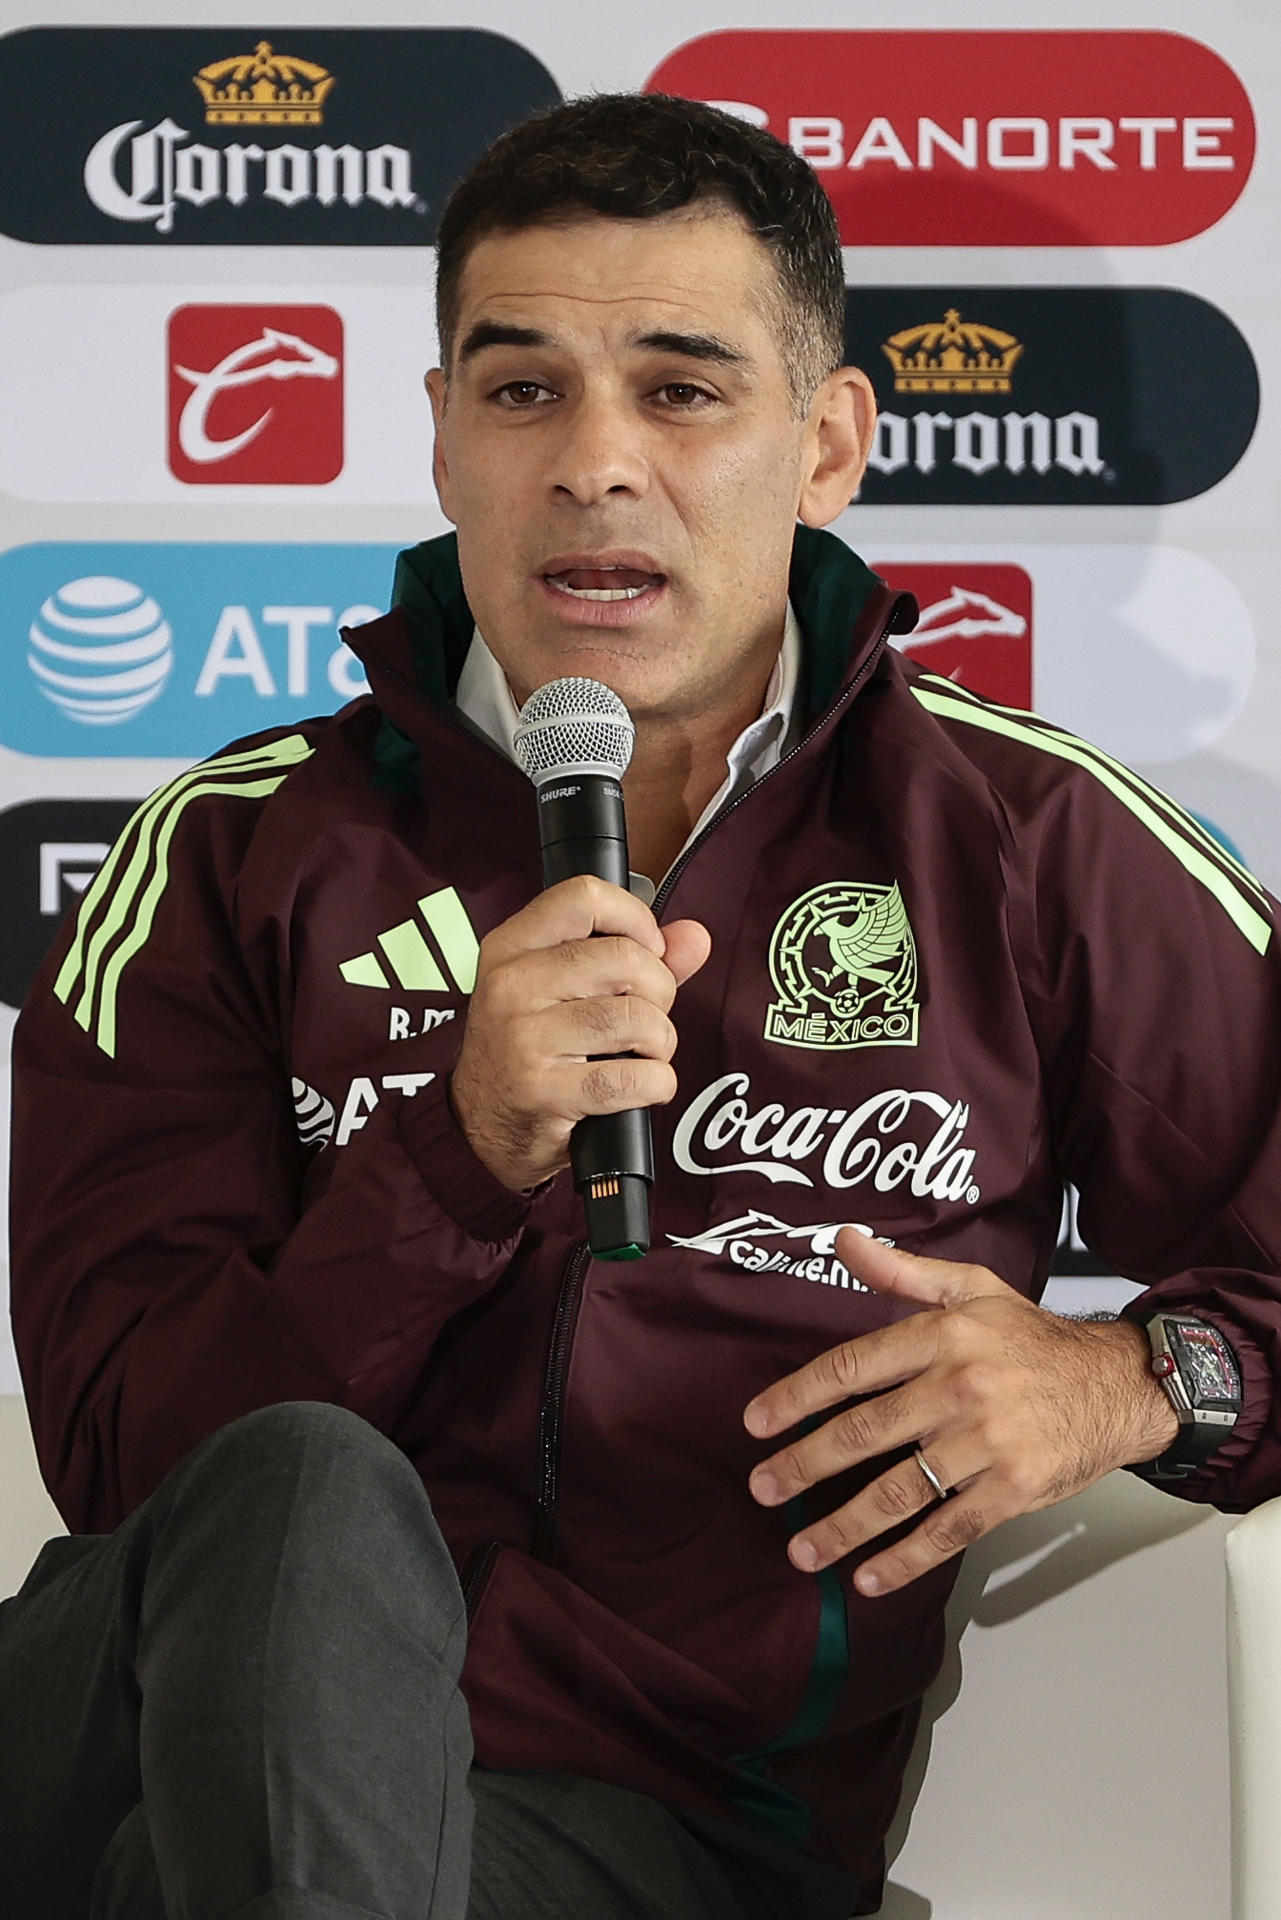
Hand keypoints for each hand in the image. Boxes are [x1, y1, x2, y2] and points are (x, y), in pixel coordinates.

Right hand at [450, 874, 710, 1192]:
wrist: (482, 1123)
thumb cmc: (530, 1048)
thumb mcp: (565, 991)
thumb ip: (635, 958)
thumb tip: (694, 937)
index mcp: (512, 948)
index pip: (583, 898)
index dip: (635, 918)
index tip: (650, 948)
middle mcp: (511, 986)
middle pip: (623, 959)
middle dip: (659, 990)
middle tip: (650, 1014)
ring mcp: (522, 1038)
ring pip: (633, 1018)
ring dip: (660, 1040)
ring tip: (646, 1052)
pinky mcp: (540, 1091)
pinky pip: (631, 1078)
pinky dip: (657, 1083)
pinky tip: (644, 1086)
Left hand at [743, 1230, 1179, 1596]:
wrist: (1118, 1384)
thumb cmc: (1036, 1338)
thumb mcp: (972, 1287)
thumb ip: (903, 1272)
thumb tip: (843, 1241)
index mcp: (943, 1335)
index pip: (852, 1367)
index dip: (798, 1396)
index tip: (757, 1423)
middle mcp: (960, 1387)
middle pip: (864, 1433)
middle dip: (804, 1465)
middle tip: (764, 1488)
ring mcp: (986, 1443)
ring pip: (898, 1492)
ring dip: (843, 1526)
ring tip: (802, 1549)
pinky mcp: (1013, 1489)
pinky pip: (948, 1531)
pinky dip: (905, 1560)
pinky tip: (868, 1578)